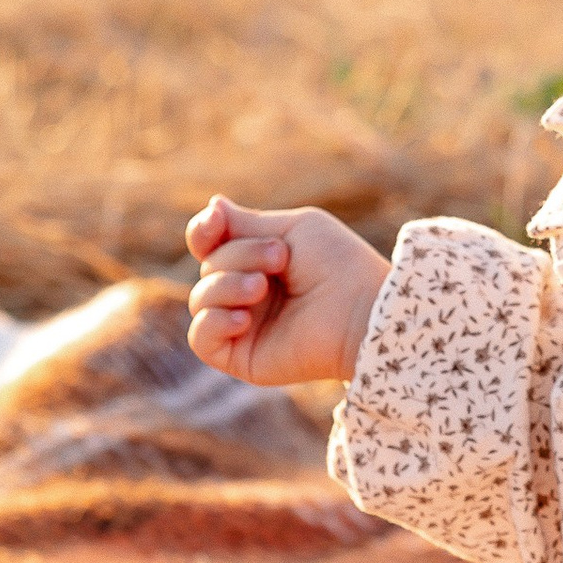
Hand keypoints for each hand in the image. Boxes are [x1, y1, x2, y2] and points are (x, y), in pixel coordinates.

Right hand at [185, 196, 389, 385]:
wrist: (363, 312)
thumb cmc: (339, 266)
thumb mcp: (293, 229)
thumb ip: (247, 223)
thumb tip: (212, 205)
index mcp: (257, 260)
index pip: (209, 245)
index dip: (202, 231)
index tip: (215, 221)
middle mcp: (246, 292)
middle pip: (208, 267)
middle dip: (239, 255)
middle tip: (281, 259)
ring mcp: (242, 325)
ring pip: (200, 300)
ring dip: (227, 286)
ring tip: (261, 287)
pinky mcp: (242, 357)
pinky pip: (200, 339)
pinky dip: (213, 323)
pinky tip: (243, 318)